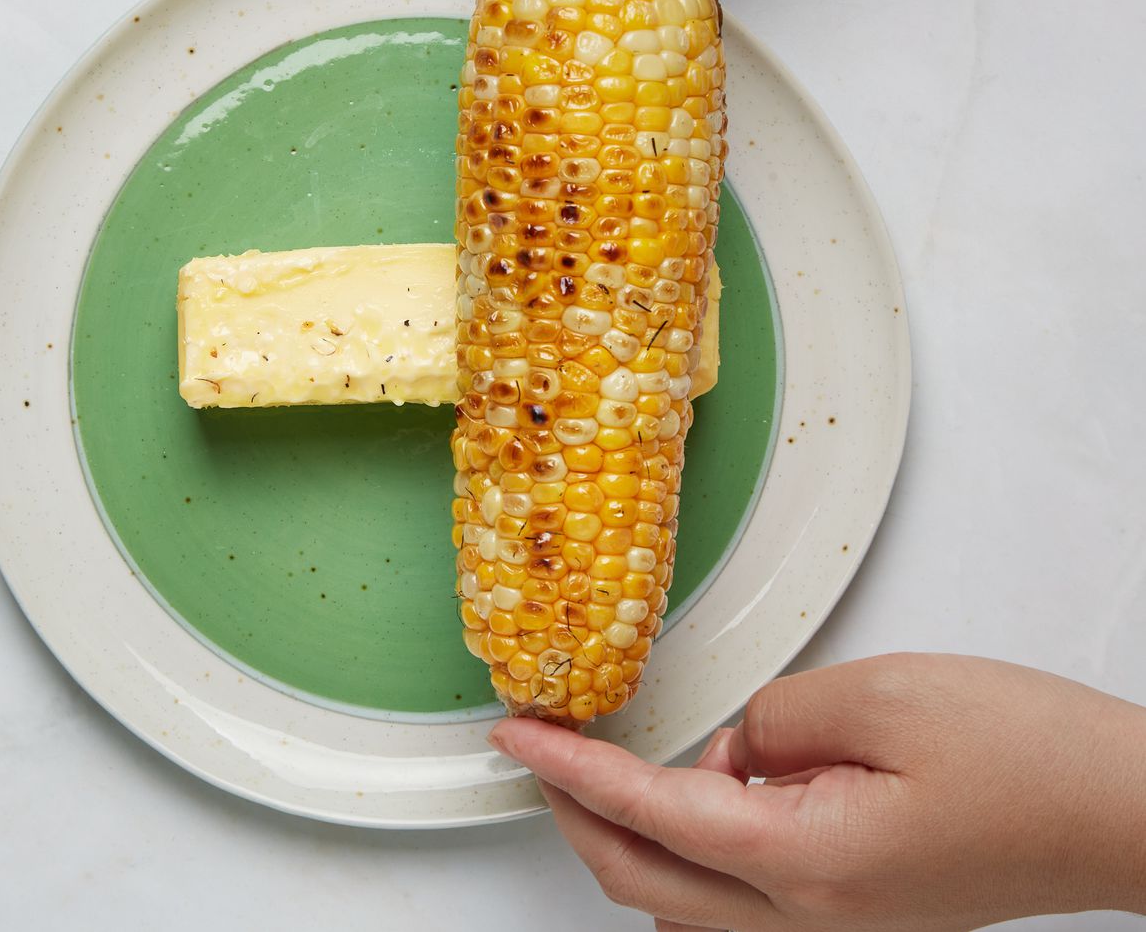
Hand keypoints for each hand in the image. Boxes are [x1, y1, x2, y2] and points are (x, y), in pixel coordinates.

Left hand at [489, 653, 1145, 929]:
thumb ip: (776, 715)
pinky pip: (735, 901)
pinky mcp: (855, 918)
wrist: (1124, 813)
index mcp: (805, 862)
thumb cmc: (1029, 756)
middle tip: (541, 748)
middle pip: (644, 882)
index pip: (648, 813)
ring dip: (632, 837)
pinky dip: (691, 850)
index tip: (518, 736)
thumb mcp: (881, 695)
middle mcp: (808, 920)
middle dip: (577, 812)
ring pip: (683, 904)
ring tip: (605, 763)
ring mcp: (832, 930)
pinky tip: (700, 794)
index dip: (569, 769)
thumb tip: (731, 744)